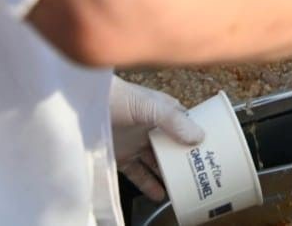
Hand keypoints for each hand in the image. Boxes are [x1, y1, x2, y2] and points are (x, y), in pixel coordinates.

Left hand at [109, 77, 204, 201]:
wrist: (79, 105)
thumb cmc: (118, 98)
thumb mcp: (150, 106)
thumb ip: (174, 121)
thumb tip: (199, 138)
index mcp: (163, 111)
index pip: (186, 125)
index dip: (197, 137)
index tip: (212, 151)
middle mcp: (152, 128)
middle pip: (173, 147)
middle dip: (185, 160)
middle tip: (201, 175)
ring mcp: (136, 143)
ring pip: (157, 162)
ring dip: (168, 175)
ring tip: (183, 190)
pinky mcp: (121, 157)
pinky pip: (138, 174)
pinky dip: (148, 185)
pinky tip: (159, 195)